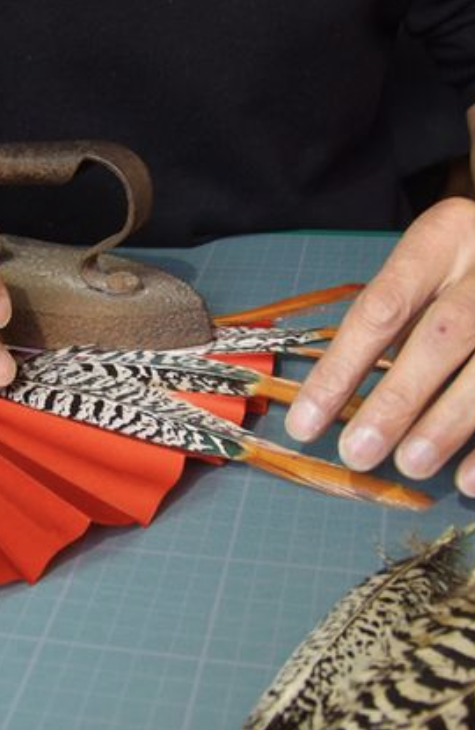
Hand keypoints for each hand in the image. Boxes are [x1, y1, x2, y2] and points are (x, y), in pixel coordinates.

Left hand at [285, 197, 474, 494]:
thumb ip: (390, 326)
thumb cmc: (461, 270)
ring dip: (449, 423)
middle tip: (357, 452)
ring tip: (410, 465)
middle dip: (397, 400)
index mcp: (443, 238)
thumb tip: (331, 406)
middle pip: (442, 335)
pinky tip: (467, 481)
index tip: (304, 423)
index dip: (339, 369)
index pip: (380, 308)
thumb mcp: (425, 273)